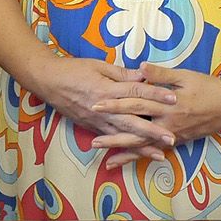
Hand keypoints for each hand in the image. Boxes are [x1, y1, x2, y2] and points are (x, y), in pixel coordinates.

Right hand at [31, 55, 177, 162]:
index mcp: (106, 89)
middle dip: (153, 131)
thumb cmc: (73, 69)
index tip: (174, 98)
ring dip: (141, 146)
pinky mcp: (91, 126)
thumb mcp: (98, 65)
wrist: (47, 81)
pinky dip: (123, 149)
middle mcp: (103, 108)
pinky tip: (135, 154)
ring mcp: (96, 120)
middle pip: (132, 121)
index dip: (155, 95)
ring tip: (159, 154)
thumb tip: (144, 77)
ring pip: (123, 136)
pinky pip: (110, 139)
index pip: (135, 92)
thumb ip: (121, 73)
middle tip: (172, 138)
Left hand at [92, 64, 220, 166]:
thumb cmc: (208, 86)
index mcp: (168, 105)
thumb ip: (161, 75)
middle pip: (137, 131)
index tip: (96, 104)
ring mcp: (174, 135)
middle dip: (115, 137)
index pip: (136, 104)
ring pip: (146, 146)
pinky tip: (131, 162)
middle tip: (94, 142)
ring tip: (107, 161)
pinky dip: (142, 157)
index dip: (116, 104)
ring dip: (126, 153)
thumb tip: (139, 68)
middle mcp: (169, 123)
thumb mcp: (185, 76)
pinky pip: (157, 150)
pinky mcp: (179, 141)